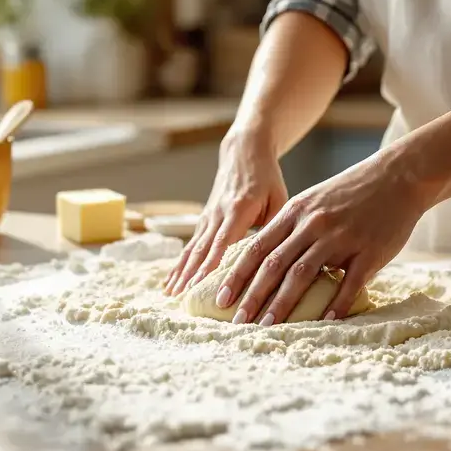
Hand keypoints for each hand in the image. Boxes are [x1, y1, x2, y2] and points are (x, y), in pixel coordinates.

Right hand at [163, 131, 287, 295]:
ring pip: (192, 248)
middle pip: (202, 249)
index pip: (223, 243)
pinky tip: (171, 281)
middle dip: (191, 276)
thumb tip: (279, 261)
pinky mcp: (204, 218)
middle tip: (182, 299)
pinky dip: (180, 263)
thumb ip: (277, 229)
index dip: (213, 266)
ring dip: (181, 272)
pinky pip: (190, 244)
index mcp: (239, 209)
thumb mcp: (279, 198)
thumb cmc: (267, 177)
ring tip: (171, 294)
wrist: (244, 151)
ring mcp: (208, 216)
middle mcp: (218, 214)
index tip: (204, 287)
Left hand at [216, 148, 432, 324]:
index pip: (257, 247)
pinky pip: (349, 283)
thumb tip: (267, 259)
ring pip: (303, 275)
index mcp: (295, 213)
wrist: (397, 176)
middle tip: (237, 321)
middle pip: (274, 265)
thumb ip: (291, 228)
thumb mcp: (313, 201)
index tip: (220, 298)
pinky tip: (325, 321)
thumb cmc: (352, 192)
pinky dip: (335, 304)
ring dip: (283, 304)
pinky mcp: (369, 251)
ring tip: (268, 326)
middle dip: (253, 296)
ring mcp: (341, 238)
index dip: (237, 275)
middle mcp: (313, 225)